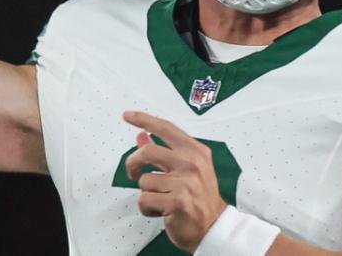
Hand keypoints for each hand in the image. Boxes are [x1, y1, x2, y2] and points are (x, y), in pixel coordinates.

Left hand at [123, 111, 227, 252]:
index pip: (166, 128)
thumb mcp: (186, 169)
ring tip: (161, 199)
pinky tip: (161, 210)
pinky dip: (147, 208)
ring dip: (147, 193)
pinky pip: (144, 200)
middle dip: (133, 163)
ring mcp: (186, 182)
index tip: (128, 115)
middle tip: (133, 172)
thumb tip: (142, 136)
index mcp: (195, 151)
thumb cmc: (199, 197)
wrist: (214, 225)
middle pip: (148, 152)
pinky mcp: (177, 201)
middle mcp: (192, 163)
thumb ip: (164, 151)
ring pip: (144, 181)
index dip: (144, 119)